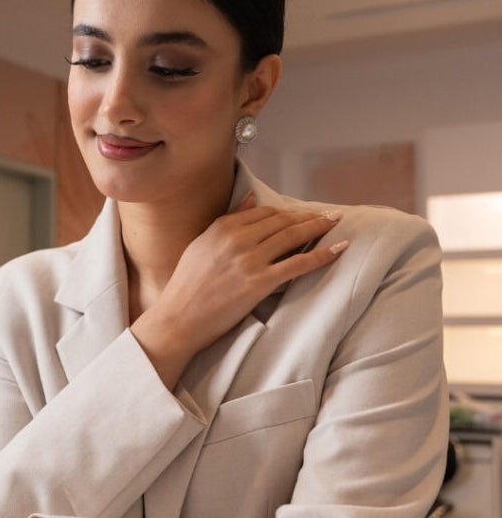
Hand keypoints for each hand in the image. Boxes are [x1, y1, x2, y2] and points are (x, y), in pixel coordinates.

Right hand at [132, 192, 347, 387]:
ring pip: (292, 237)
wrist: (178, 318)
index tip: (303, 213)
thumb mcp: (202, 244)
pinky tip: (338, 248)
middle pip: (282, 221)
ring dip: (319, 227)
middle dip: (309, 216)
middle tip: (330, 215)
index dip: (287, 212)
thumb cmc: (187, 285)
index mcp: (221, 227)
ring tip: (336, 223)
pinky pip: (298, 264)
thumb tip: (251, 198)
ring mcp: (249, 260)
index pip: (264, 212)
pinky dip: (321, 255)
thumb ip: (228, 221)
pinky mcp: (259, 282)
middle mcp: (237, 239)